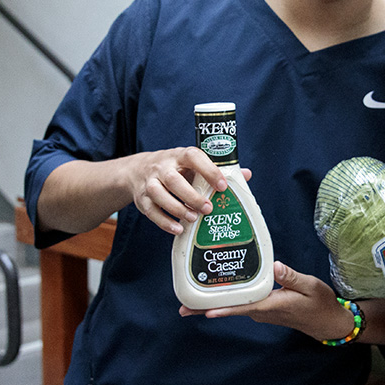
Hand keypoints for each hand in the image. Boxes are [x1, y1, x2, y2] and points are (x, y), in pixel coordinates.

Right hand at [125, 147, 248, 234]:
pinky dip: (164, 222)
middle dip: (191, 196)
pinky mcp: (141, 199)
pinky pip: (150, 211)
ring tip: (193, 218)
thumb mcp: (193, 164)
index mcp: (180, 155)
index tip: (222, 186)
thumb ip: (217, 170)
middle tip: (208, 209)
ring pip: (159, 194)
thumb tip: (246, 174)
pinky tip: (178, 229)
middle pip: (173, 179)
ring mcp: (149, 182)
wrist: (139, 170)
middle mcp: (162, 166)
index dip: (209, 170)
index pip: (193, 157)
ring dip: (177, 208)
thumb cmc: (175, 168)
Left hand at [180, 261, 356, 342]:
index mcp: (272, 305)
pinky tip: (221, 291)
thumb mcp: (310, 286)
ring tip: (193, 298)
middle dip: (207, 309)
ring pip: (235, 307)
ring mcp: (262, 312)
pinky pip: (243, 304)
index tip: (205, 312)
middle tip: (183, 309)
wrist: (328, 322)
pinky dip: (229, 300)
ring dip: (216, 303)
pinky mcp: (264, 309)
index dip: (224, 309)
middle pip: (232, 309)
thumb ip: (291, 277)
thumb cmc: (320, 303)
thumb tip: (274, 266)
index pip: (244, 307)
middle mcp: (263, 312)